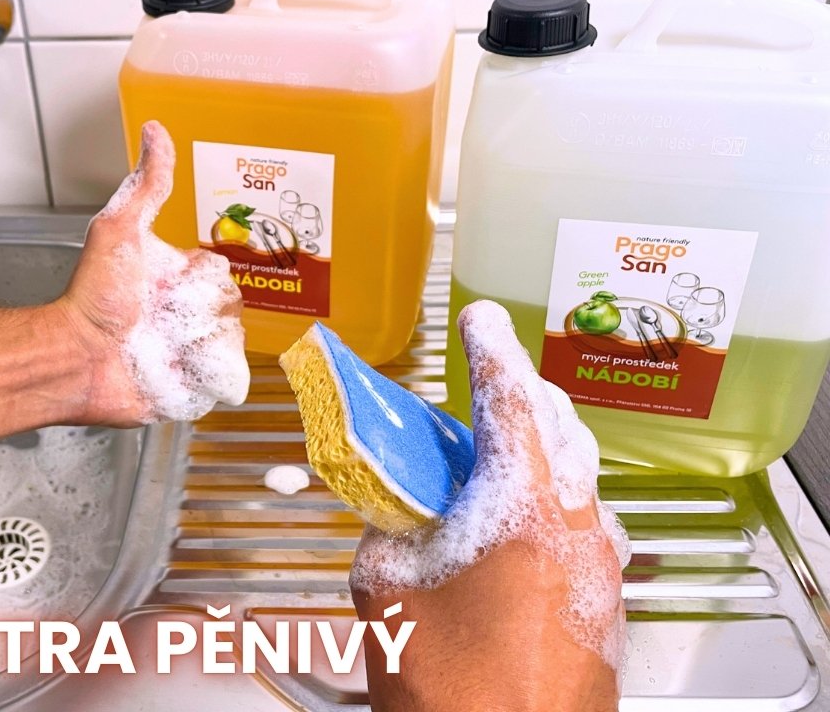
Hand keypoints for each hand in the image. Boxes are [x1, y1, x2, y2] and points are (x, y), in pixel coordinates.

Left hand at [54, 121, 248, 426]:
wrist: (77, 358)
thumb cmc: (94, 297)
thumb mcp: (121, 229)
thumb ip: (147, 185)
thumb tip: (156, 130)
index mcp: (178, 279)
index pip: (221, 276)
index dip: (202, 281)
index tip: (175, 285)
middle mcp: (188, 315)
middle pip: (232, 310)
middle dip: (203, 314)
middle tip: (164, 319)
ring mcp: (192, 353)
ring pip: (232, 344)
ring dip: (202, 345)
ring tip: (164, 347)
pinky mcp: (195, 389)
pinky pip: (226, 380)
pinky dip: (207, 376)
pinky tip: (176, 371)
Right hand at [351, 301, 628, 711]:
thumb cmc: (448, 681)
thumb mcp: (386, 590)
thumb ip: (389, 529)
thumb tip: (396, 514)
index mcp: (524, 505)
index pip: (513, 399)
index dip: (493, 349)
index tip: (481, 317)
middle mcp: (579, 522)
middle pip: (559, 428)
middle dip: (521, 396)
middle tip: (483, 387)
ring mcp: (602, 563)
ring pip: (578, 475)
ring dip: (538, 449)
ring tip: (492, 455)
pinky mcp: (606, 598)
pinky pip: (584, 522)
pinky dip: (549, 500)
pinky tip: (512, 525)